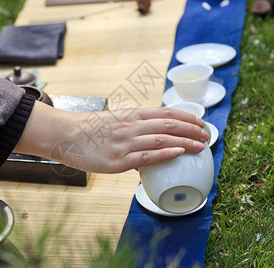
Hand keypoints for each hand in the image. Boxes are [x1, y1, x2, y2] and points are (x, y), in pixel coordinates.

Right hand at [14, 102, 209, 173]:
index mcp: (131, 114)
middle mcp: (131, 126)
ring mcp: (125, 143)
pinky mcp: (118, 160)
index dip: (187, 117)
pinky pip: (147, 156)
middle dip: (192, 129)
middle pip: (169, 125)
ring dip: (185, 142)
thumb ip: (134, 127)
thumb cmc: (90, 129)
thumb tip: (150, 139)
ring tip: (201, 146)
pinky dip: (166, 154)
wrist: (66, 134)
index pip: (166, 113)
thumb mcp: (115, 121)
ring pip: (162, 140)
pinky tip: (179, 153)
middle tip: (208, 135)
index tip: (201, 122)